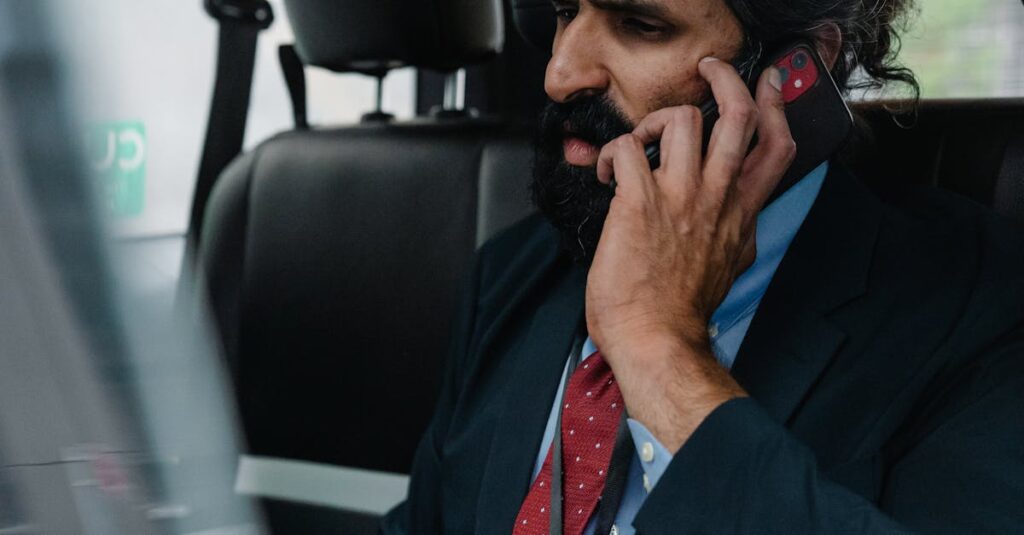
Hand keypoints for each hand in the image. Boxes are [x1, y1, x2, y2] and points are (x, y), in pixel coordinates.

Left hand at [586, 58, 795, 450]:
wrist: (658, 342)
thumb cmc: (682, 312)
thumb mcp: (729, 266)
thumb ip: (735, 233)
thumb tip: (735, 221)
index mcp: (740, 212)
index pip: (776, 148)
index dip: (777, 107)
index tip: (768, 84)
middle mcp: (716, 197)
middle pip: (738, 116)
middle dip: (724, 80)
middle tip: (706, 72)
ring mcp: (679, 197)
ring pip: (682, 118)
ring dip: (655, 119)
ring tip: (639, 142)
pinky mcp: (639, 203)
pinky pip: (627, 148)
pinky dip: (612, 153)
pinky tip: (607, 174)